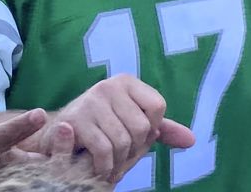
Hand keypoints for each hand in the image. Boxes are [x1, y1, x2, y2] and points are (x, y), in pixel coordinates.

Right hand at [34, 74, 193, 181]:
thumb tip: (192, 140)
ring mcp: (91, 100)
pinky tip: (98, 168)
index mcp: (127, 82)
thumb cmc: (100, 129)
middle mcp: (109, 85)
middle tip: (119, 156)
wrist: (58, 137)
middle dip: (133, 150)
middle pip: (142, 128)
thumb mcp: (131, 126)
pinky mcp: (76, 119)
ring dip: (117, 162)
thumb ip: (160, 130)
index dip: (151, 130)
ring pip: (123, 141)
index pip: (157, 106)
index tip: (135, 138)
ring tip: (108, 163)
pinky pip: (104, 150)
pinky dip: (105, 167)